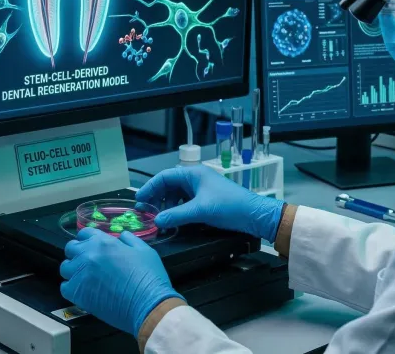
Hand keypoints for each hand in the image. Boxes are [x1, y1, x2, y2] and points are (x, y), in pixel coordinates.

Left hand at [60, 228, 180, 335]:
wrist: (147, 304)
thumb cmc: (149, 278)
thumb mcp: (145, 251)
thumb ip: (130, 240)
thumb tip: (122, 236)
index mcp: (103, 242)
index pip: (84, 234)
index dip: (87, 240)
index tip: (90, 247)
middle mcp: (88, 254)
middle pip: (71, 248)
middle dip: (77, 253)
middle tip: (87, 263)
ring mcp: (80, 273)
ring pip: (65, 267)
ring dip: (73, 271)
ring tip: (84, 278)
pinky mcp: (77, 293)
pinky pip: (64, 287)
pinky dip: (71, 288)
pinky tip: (82, 291)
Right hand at [137, 165, 284, 240]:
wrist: (255, 215)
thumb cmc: (230, 206)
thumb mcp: (200, 211)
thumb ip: (176, 215)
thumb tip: (157, 220)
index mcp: (193, 174)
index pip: (164, 177)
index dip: (150, 188)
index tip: (139, 200)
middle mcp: (196, 179)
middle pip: (169, 186)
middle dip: (156, 198)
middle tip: (145, 211)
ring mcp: (201, 190)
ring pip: (176, 196)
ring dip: (167, 207)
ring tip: (159, 219)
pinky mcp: (206, 201)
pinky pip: (185, 204)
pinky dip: (177, 212)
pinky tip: (174, 221)